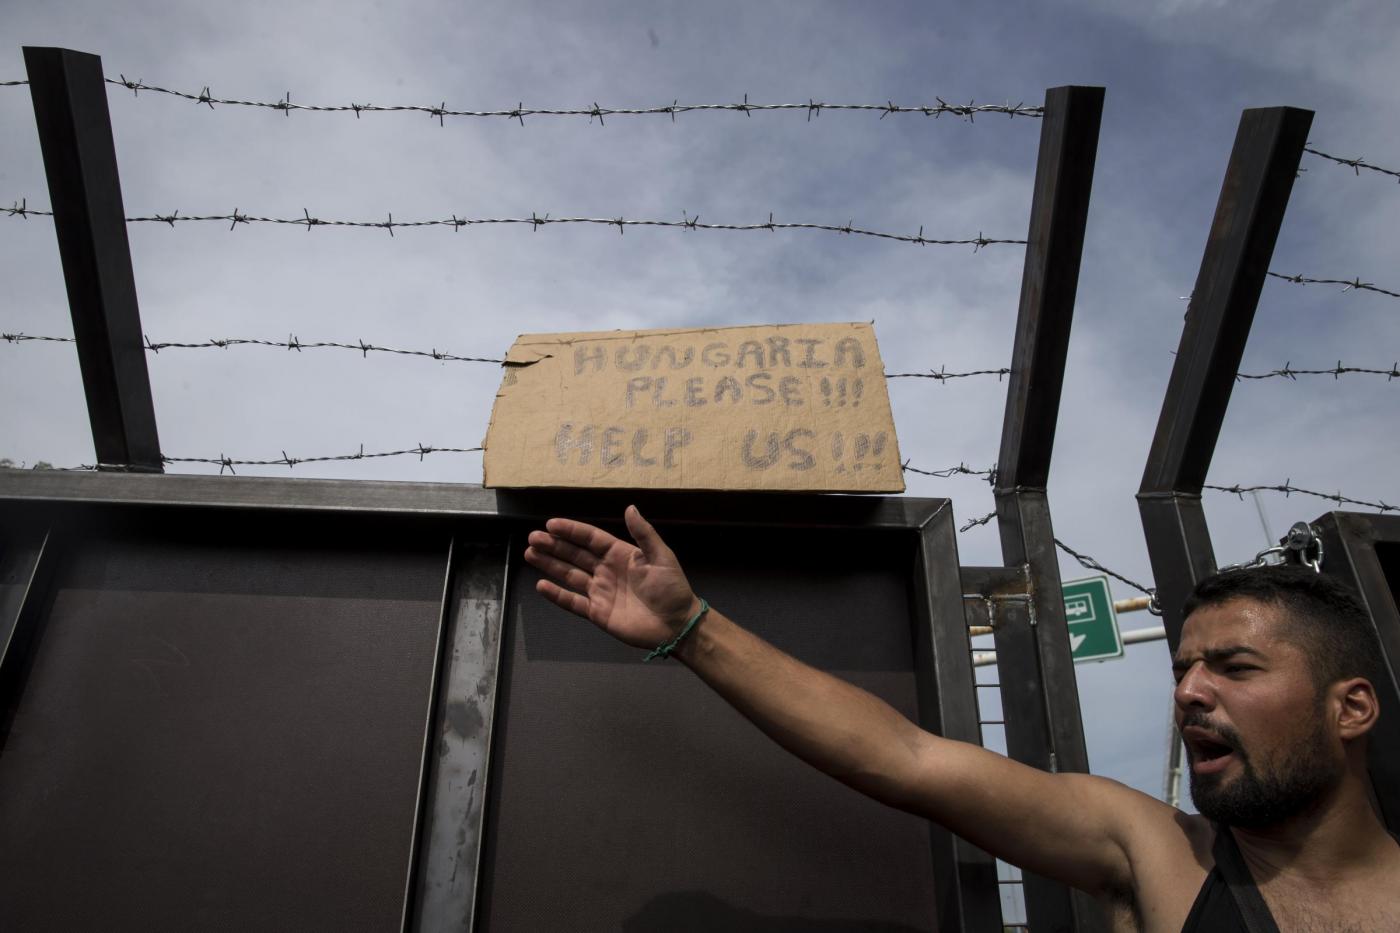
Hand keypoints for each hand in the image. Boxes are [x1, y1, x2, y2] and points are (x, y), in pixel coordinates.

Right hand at [524, 505, 699, 648]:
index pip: (591, 538)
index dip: (571, 531)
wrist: (677, 624)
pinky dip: (557, 595)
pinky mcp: (597, 613)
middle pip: (575, 555)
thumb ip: (644, 533)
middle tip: (533, 537)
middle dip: (554, 546)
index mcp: (620, 554)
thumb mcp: (661, 556)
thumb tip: (629, 507)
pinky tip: (541, 585)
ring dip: (550, 564)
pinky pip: (573, 602)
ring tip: (530, 554)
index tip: (551, 524)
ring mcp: (600, 592)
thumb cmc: (671, 588)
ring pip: (569, 575)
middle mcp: (606, 570)